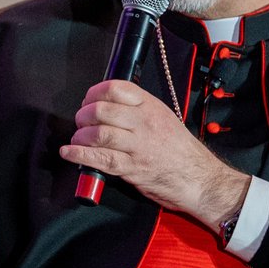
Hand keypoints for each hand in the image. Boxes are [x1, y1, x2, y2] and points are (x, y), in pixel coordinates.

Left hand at [58, 79, 249, 227]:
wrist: (199, 178)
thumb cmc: (180, 150)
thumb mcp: (163, 118)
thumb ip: (139, 110)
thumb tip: (109, 105)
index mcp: (151, 107)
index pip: (116, 88)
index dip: (94, 93)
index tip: (88, 100)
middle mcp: (144, 123)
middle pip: (101, 111)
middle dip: (83, 116)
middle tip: (81, 122)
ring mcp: (138, 146)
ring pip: (98, 134)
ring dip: (80, 136)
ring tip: (77, 140)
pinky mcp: (132, 169)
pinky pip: (100, 159)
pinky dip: (79, 155)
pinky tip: (69, 153)